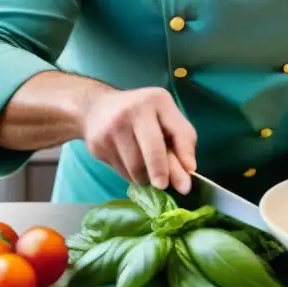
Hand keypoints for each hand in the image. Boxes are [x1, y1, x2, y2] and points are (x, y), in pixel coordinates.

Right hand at [80, 87, 197, 193]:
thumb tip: (190, 168)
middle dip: (162, 172)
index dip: (182, 156)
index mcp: (155, 101)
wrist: (97, 108)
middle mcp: (131, 112)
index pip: (175, 132)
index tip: (187, 177)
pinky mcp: (97, 146)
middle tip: (164, 185)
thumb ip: (182, 138)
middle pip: (153, 151)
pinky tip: (130, 163)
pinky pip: (121, 171)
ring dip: (146, 176)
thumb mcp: (166, 116)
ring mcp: (111, 130)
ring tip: (148, 169)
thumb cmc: (142, 114)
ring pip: (136, 168)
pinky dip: (131, 174)